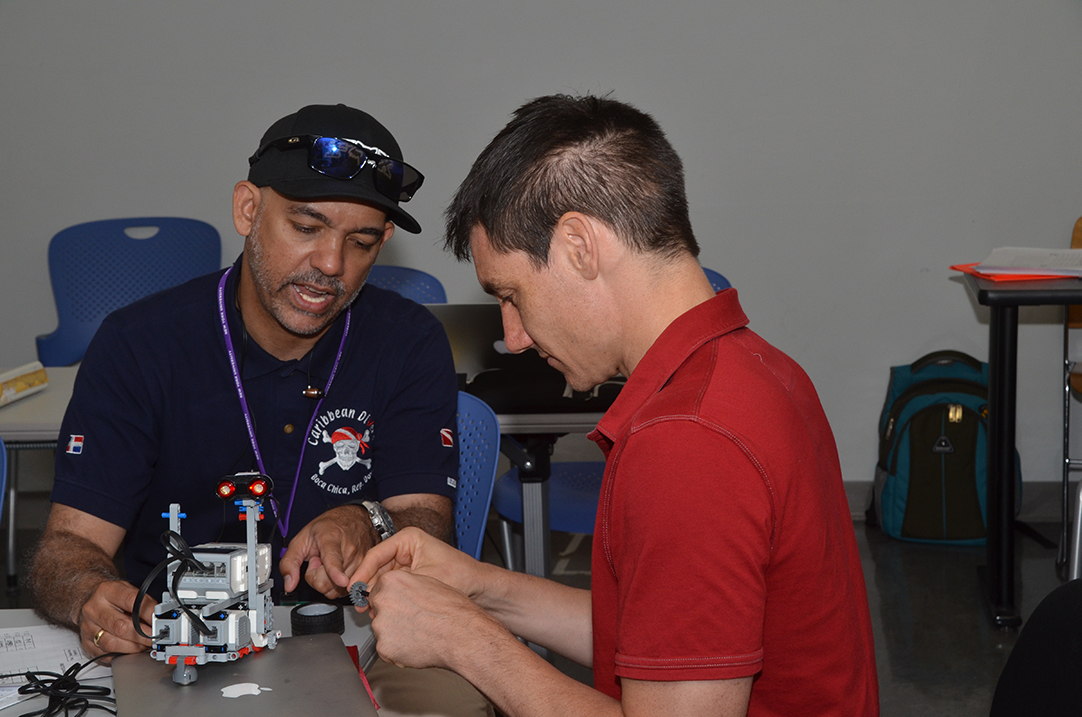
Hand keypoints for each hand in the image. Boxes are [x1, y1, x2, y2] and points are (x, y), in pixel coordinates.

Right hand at [78, 580, 155, 658]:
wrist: (89, 599)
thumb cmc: (112, 596)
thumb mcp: (128, 590)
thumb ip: (144, 602)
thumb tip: (159, 617)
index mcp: (106, 591)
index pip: (131, 601)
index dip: (148, 613)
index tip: (159, 621)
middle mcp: (93, 609)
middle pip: (120, 626)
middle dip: (142, 635)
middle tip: (155, 638)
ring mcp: (87, 627)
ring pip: (112, 644)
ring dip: (133, 647)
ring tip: (144, 645)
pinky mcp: (86, 643)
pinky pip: (105, 654)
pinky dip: (121, 655)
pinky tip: (130, 650)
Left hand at [280, 504, 374, 597]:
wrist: (356, 518)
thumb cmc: (331, 526)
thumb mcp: (302, 538)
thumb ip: (290, 561)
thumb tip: (289, 584)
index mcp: (331, 540)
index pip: (333, 560)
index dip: (336, 572)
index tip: (341, 580)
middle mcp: (350, 552)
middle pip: (328, 584)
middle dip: (317, 577)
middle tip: (319, 560)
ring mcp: (361, 563)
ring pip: (337, 591)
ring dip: (329, 581)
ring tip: (330, 562)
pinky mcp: (366, 572)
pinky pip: (346, 591)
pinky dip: (339, 584)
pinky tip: (339, 569)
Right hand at [349, 527, 482, 602]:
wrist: (480, 589)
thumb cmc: (462, 576)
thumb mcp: (425, 578)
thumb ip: (397, 586)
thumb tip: (370, 594)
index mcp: (408, 539)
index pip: (376, 554)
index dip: (362, 573)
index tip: (353, 587)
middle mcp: (405, 549)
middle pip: (376, 568)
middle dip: (367, 587)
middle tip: (359, 603)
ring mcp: (407, 564)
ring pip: (382, 580)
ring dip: (375, 595)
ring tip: (369, 610)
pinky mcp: (410, 578)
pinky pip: (391, 588)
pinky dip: (386, 599)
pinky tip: (381, 610)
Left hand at [367, 569, 503, 671]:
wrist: (461, 633)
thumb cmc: (452, 610)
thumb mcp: (428, 584)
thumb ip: (406, 587)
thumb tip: (400, 593)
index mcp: (392, 581)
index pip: (378, 590)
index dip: (392, 601)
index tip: (401, 607)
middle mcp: (383, 600)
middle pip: (379, 611)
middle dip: (392, 617)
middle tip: (413, 622)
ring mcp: (381, 625)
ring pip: (383, 632)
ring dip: (395, 635)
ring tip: (418, 634)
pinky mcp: (384, 648)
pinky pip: (386, 650)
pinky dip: (398, 651)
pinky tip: (416, 645)